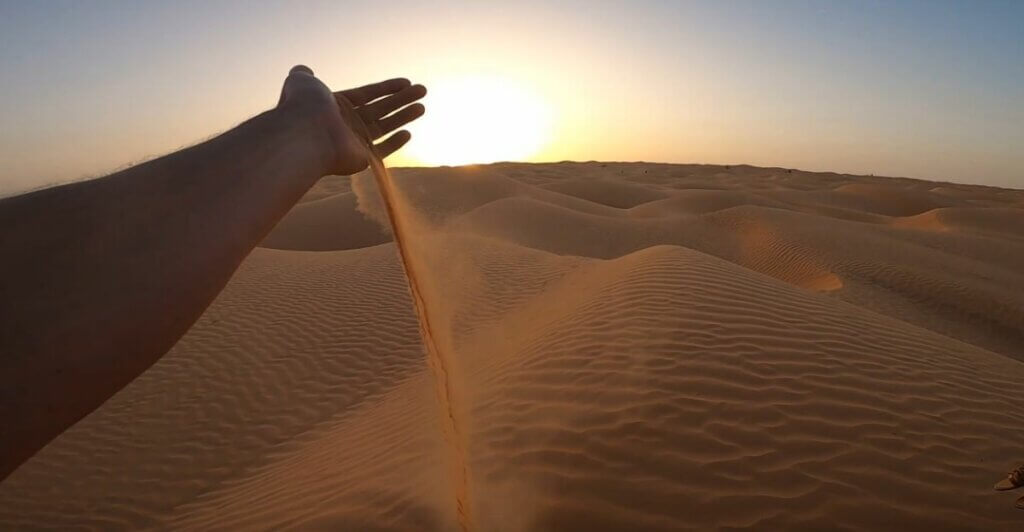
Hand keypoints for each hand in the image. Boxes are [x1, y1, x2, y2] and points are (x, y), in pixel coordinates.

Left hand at [277, 65, 425, 174]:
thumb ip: (304, 75)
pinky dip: (394, 143)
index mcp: (336, 105)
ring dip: (403, 116)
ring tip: (422, 106)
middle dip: (401, 99)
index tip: (406, 82)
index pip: (367, 94)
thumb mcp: (302, 81)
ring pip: (384, 126)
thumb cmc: (305, 106)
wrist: (305, 133)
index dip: (387, 87)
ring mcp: (353, 142)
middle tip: (422, 90)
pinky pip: (381, 150)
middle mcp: (346, 123)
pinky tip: (408, 133)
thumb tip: (304, 70)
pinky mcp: (360, 159)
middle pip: (380, 108)